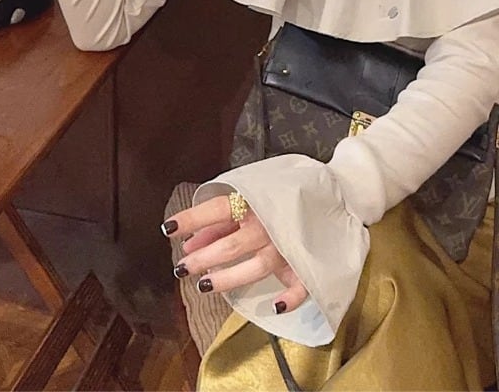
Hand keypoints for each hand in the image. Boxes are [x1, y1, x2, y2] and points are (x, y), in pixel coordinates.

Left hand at [162, 194, 307, 313]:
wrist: (332, 194)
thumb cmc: (282, 196)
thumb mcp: (248, 199)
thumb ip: (219, 220)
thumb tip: (189, 242)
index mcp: (255, 202)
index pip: (218, 209)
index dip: (191, 218)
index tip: (168, 228)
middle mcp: (269, 225)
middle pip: (231, 245)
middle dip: (203, 258)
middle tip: (182, 267)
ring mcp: (288, 246)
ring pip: (255, 267)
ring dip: (228, 278)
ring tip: (204, 285)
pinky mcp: (306, 264)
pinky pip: (301, 285)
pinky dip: (290, 298)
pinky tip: (274, 306)